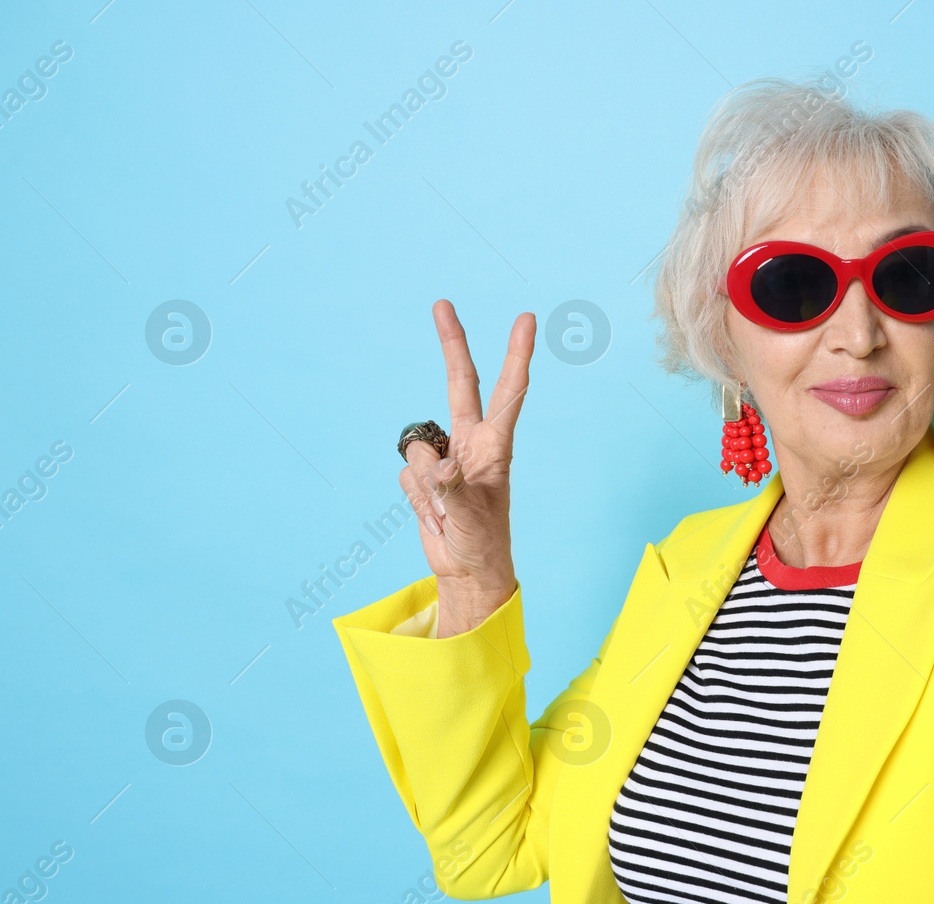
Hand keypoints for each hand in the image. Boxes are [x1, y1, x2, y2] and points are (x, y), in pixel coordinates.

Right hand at [400, 300, 532, 637]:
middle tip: (442, 304)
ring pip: (418, 448)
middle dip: (452, 343)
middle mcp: (471, 442)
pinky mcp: (424, 474)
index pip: (509, 392)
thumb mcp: (473, 518)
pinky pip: (407, 474)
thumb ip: (453, 487)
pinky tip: (434, 515)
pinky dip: (416, 499)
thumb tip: (439, 465)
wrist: (466, 570)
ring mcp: (446, 456)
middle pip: (459, 384)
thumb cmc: (482, 542)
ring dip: (425, 485)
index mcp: (496, 446)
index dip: (517, 354)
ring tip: (446, 513)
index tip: (526, 319)